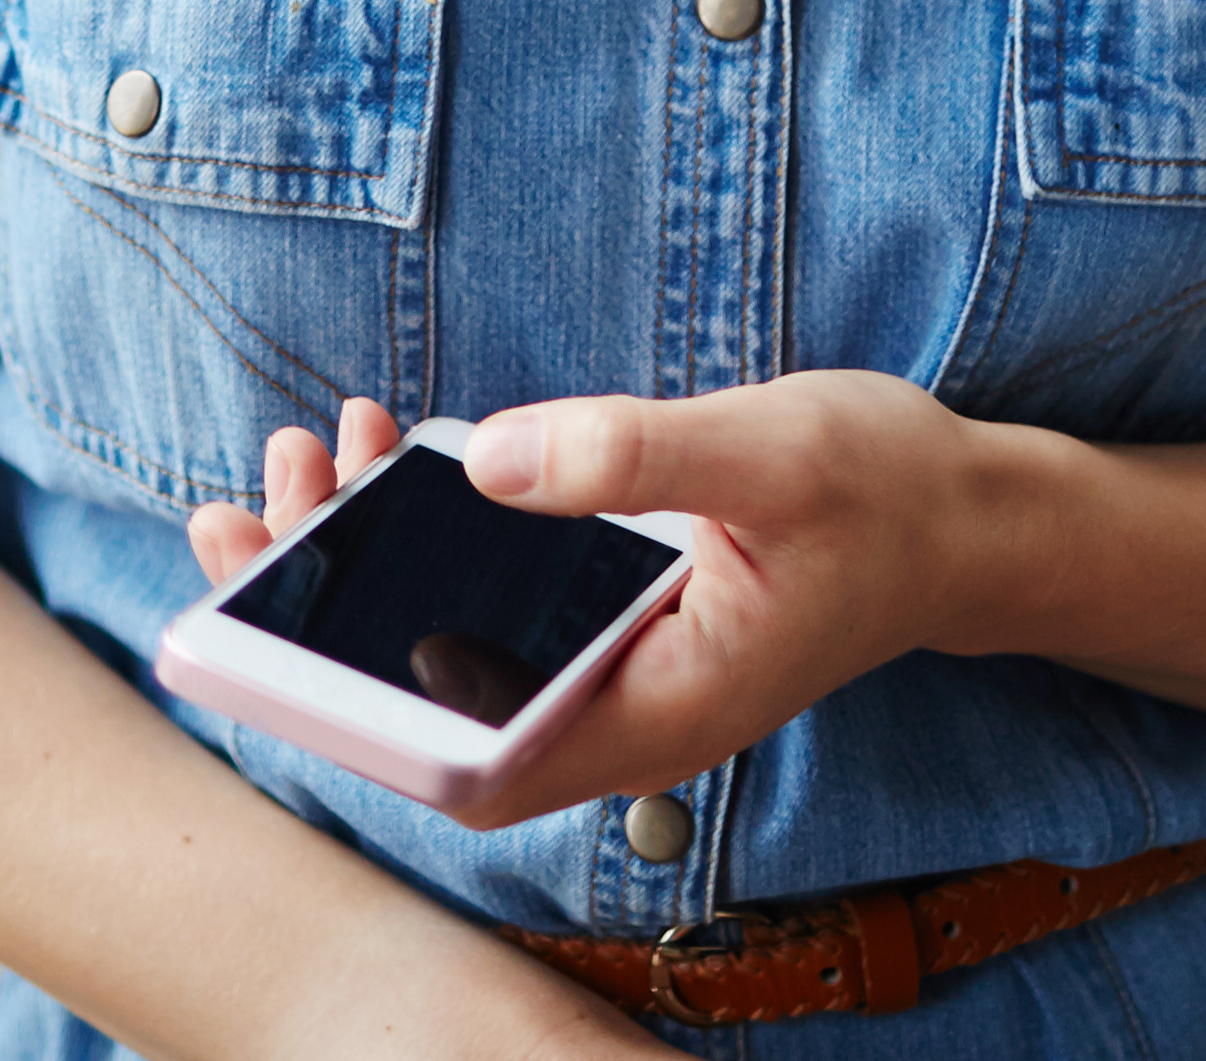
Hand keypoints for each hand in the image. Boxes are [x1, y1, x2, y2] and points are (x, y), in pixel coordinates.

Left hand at [183, 376, 1041, 827]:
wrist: (960, 518)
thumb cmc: (884, 493)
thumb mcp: (773, 454)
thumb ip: (638, 455)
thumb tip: (491, 460)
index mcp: (658, 711)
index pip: (480, 762)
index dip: (362, 712)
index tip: (274, 627)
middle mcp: (617, 708)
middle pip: (435, 704)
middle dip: (327, 619)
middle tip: (244, 513)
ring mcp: (605, 662)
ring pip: (449, 645)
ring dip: (363, 562)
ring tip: (303, 458)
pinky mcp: (600, 609)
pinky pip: (485, 592)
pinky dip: (421, 525)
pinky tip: (383, 443)